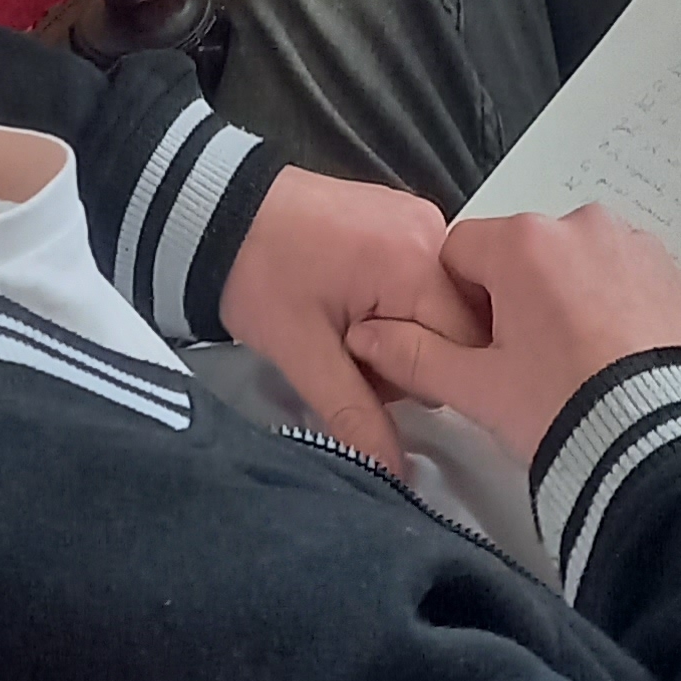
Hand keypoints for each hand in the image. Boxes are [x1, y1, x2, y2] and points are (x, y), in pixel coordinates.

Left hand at [218, 165, 485, 475]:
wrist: (219, 210)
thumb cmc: (257, 271)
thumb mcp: (302, 353)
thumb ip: (354, 415)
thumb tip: (392, 470)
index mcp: (416, 261)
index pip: (461, 348)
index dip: (417, 377)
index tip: (366, 376)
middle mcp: (431, 230)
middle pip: (456, 326)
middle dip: (407, 356)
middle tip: (348, 351)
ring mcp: (417, 219)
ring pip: (437, 306)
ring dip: (398, 332)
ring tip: (343, 327)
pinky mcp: (401, 218)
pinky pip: (419, 278)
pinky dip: (392, 304)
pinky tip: (349, 305)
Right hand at [349, 205, 680, 467]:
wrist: (661, 446)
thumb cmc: (556, 407)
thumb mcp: (477, 390)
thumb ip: (415, 354)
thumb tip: (364, 334)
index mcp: (522, 241)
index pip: (463, 255)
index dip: (464, 306)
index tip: (485, 354)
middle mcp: (581, 223)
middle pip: (527, 257)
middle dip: (522, 301)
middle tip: (534, 369)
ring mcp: (639, 245)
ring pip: (583, 266)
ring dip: (575, 301)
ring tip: (585, 369)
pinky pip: (636, 283)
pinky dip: (626, 311)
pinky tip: (626, 363)